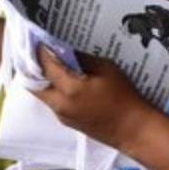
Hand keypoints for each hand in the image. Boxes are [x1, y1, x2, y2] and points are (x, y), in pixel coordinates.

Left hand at [32, 47, 160, 149]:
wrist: (133, 130)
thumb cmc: (124, 97)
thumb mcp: (106, 69)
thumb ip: (82, 58)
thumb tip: (65, 49)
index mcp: (70, 89)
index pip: (46, 65)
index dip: (41, 51)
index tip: (40, 39)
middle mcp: (60, 104)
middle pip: (34, 83)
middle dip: (34, 67)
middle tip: (41, 52)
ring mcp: (61, 115)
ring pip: (41, 94)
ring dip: (42, 79)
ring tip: (49, 64)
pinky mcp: (66, 121)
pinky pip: (51, 102)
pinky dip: (51, 90)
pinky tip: (61, 80)